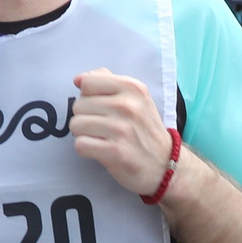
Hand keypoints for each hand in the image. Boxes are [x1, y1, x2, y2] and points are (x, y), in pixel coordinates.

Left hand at [71, 68, 173, 198]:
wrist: (165, 164)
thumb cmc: (144, 129)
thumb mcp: (135, 98)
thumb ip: (108, 82)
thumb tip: (78, 79)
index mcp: (132, 88)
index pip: (87, 83)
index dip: (88, 96)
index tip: (101, 108)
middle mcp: (128, 106)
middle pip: (78, 105)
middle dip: (85, 117)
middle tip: (102, 127)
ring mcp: (122, 129)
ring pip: (76, 125)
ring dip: (83, 134)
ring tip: (100, 138)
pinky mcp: (116, 152)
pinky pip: (80, 145)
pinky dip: (86, 149)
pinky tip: (100, 150)